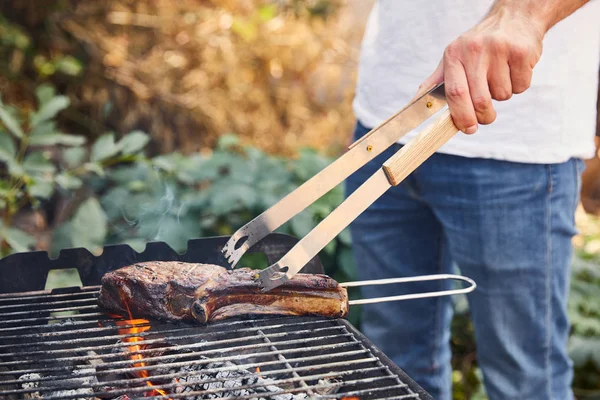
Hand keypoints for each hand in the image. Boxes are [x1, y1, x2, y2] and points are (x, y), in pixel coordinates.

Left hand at [417, 6, 544, 133]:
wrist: (514, 18)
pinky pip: (520, 86)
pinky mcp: (521, 52)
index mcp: (453, 55)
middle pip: (479, 100)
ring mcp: (499, 50)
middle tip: (486, 116)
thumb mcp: (453, 58)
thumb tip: (415, 105)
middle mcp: (474, 50)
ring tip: (500, 76)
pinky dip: (519, 85)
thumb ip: (434, 83)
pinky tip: (513, 68)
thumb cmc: (478, 46)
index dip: (461, 116)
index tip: (468, 129)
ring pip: (502, 95)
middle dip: (484, 116)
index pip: (455, 93)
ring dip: (502, 95)